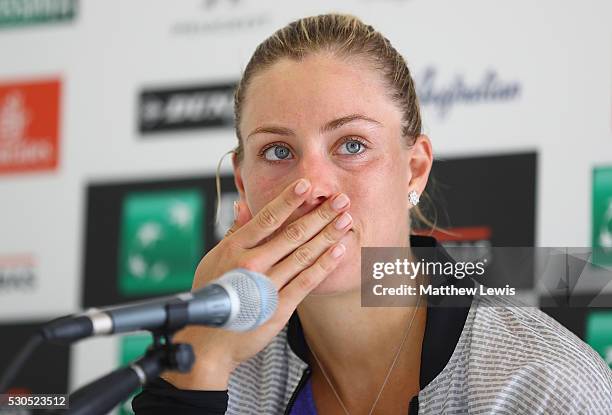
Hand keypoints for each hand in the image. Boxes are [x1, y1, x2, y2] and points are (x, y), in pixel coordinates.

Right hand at [162, 178, 351, 389]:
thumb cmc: (211, 295)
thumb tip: (243, 205)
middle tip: (341, 199)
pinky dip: (324, 265)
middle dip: (320, 215)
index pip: (267, 218)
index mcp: (235, 248)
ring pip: (303, 255)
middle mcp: (251, 263)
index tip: (307, 185)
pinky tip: (339, 251)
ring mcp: (266, 285)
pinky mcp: (279, 307)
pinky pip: (306, 282)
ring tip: (346, 220)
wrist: (208, 340)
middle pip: (292, 233)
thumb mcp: (214, 259)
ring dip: (327, 235)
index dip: (289, 200)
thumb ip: (233, 233)